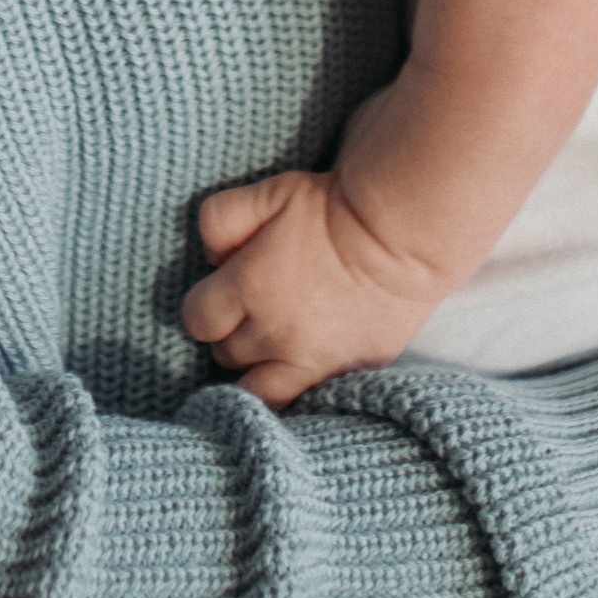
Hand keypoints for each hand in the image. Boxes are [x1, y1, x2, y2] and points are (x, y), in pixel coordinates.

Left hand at [180, 169, 449, 408]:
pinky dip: (285, 393)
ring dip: (254, 368)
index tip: (224, 293)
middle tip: (253, 313)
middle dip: (231, 333)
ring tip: (268, 349)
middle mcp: (271, 333)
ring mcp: (306, 362)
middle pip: (224, 354)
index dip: (206, 305)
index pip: (197, 318)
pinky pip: (295, 404)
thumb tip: (210, 258)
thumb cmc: (333, 209)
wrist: (401, 237)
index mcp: (247, 287)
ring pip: (253, 390)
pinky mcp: (340, 375)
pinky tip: (290, 373)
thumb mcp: (269, 193)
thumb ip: (222, 219)